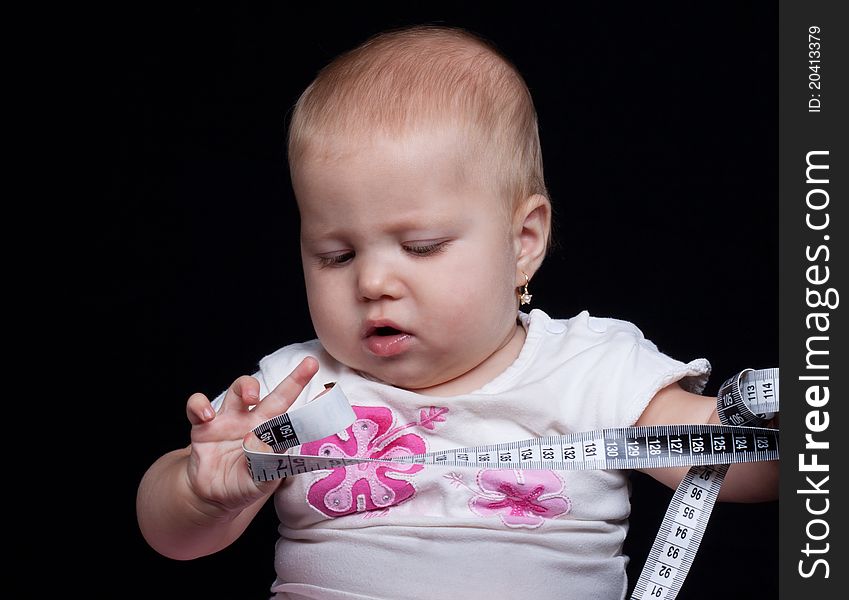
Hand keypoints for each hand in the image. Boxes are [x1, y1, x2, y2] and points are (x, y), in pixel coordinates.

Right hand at [183, 356, 318, 514]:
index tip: (332, 391)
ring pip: (239, 389)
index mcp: (272, 436)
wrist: (212, 495)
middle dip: (295, 379)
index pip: (297, 419)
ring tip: (251, 397)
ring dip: (247, 386)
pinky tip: (208, 416)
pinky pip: (199, 405)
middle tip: (311, 364)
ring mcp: (230, 420)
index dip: (315, 407)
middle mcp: (255, 421)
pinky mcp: (204, 426)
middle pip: (277, 395)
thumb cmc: (243, 484)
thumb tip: (269, 448)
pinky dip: (201, 406)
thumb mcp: (260, 481)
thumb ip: (267, 467)